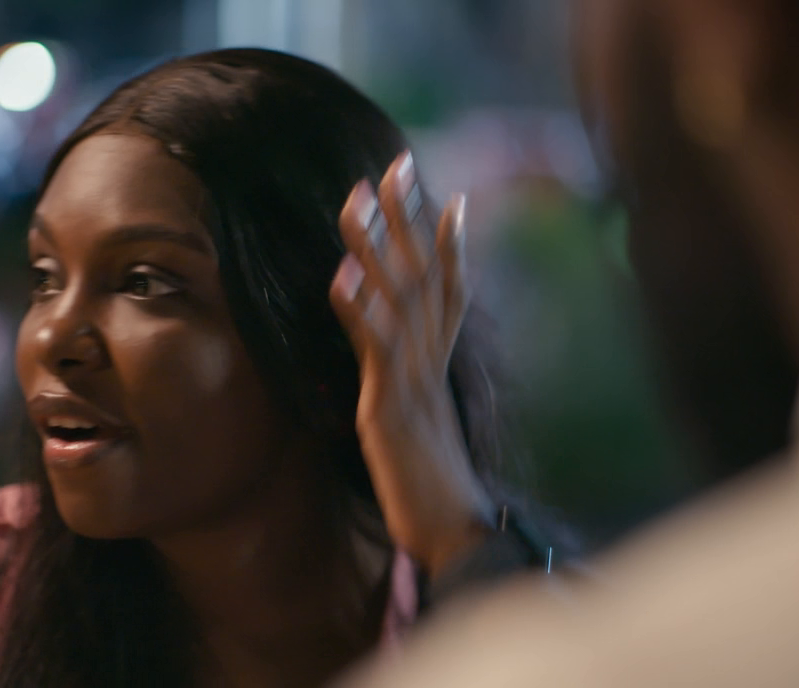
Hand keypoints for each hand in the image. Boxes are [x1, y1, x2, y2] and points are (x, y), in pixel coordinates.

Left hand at [330, 151, 493, 575]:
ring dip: (378, 243)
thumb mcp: (426, 426)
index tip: (443, 194)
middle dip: (410, 217)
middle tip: (397, 163)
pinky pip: (375, 348)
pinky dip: (360, 307)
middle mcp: (431, 362)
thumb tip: (412, 365)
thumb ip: (419, 387)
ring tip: (356, 195)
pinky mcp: (389, 406)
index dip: (448, 241)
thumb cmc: (436, 489)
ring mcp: (413, 380)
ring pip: (398, 296)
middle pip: (424, 275)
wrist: (456, 536)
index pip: (449, 290)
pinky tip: (342, 273)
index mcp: (438, 366)